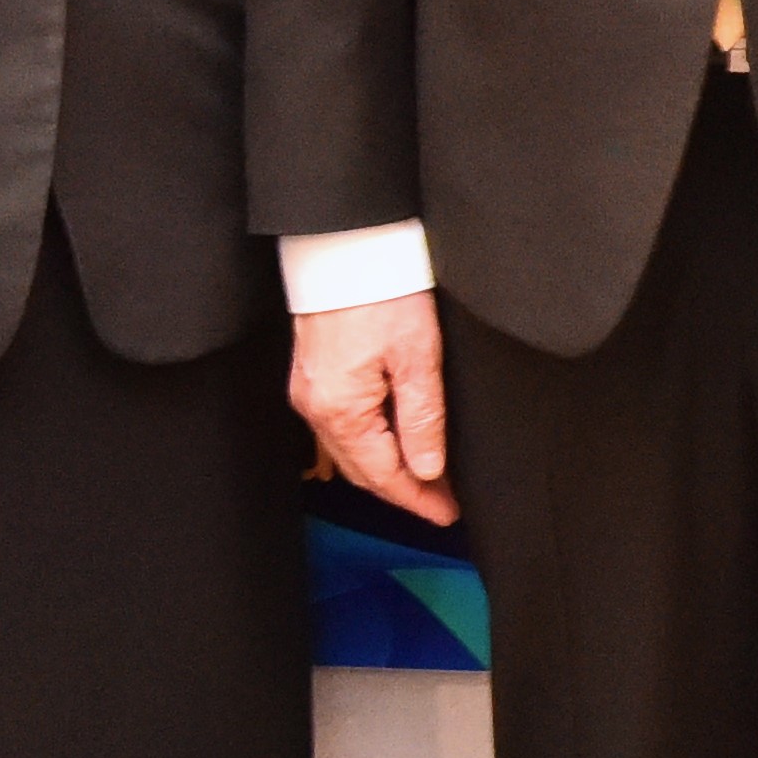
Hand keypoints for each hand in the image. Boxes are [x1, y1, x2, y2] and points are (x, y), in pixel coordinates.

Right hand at [295, 289, 454, 523]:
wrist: (346, 244)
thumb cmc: (382, 291)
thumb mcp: (418, 357)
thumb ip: (422, 419)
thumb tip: (427, 471)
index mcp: (340, 409)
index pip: (382, 475)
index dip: (417, 499)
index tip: (447, 514)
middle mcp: (315, 407)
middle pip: (362, 469)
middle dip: (403, 490)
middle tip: (443, 502)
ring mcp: (309, 390)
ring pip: (350, 450)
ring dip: (387, 468)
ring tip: (427, 478)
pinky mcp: (313, 374)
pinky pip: (341, 426)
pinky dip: (370, 443)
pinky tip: (395, 442)